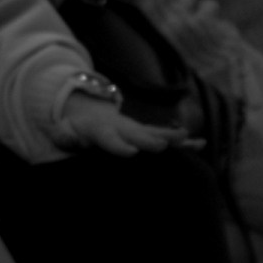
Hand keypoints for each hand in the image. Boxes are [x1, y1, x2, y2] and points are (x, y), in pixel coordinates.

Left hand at [54, 87, 189, 155]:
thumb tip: (66, 137)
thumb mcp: (64, 130)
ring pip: (156, 133)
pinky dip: (181, 141)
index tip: (131, 152)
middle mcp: (123, 127)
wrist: (88, 110)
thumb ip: (65, 135)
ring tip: (190, 140)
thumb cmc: (75, 127)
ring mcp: (136, 129)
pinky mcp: (145, 133)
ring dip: (173, 137)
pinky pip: (164, 136)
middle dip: (151, 140)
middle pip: (139, 134)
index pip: (111, 138)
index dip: (120, 145)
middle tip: (163, 145)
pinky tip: (199, 144)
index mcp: (102, 130)